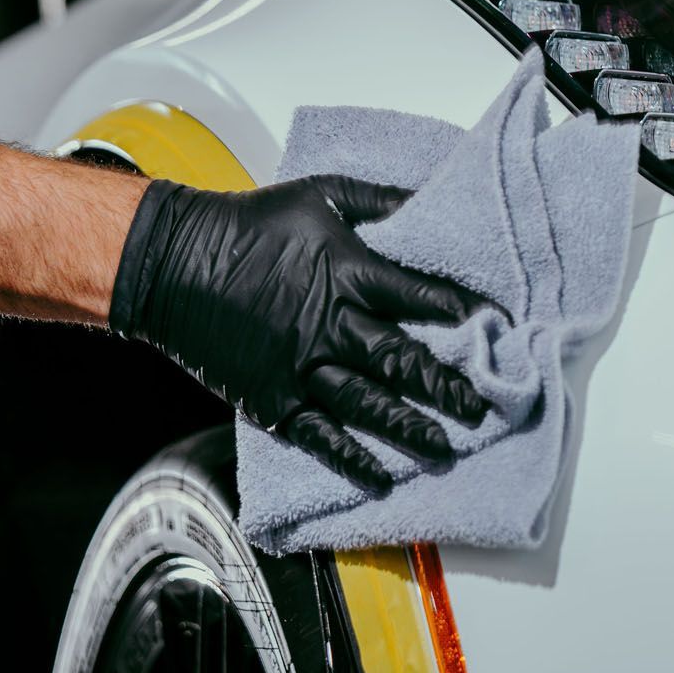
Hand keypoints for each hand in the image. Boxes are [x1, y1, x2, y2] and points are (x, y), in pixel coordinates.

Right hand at [110, 176, 492, 491]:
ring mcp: (302, 367)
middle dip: (448, 386)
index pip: (421, 296)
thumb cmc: (253, 223)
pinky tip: (381, 478)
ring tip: (446, 448)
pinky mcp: (273, 398)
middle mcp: (331, 324)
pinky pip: (320, 436)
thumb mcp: (322, 194)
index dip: (462, 312)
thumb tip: (432, 199)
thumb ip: (381, 201)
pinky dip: (352, 460)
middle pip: (403, 361)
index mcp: (348, 272)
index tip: (498, 327)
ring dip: (412, 430)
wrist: (175, 262)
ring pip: (370, 406)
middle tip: (482, 407)